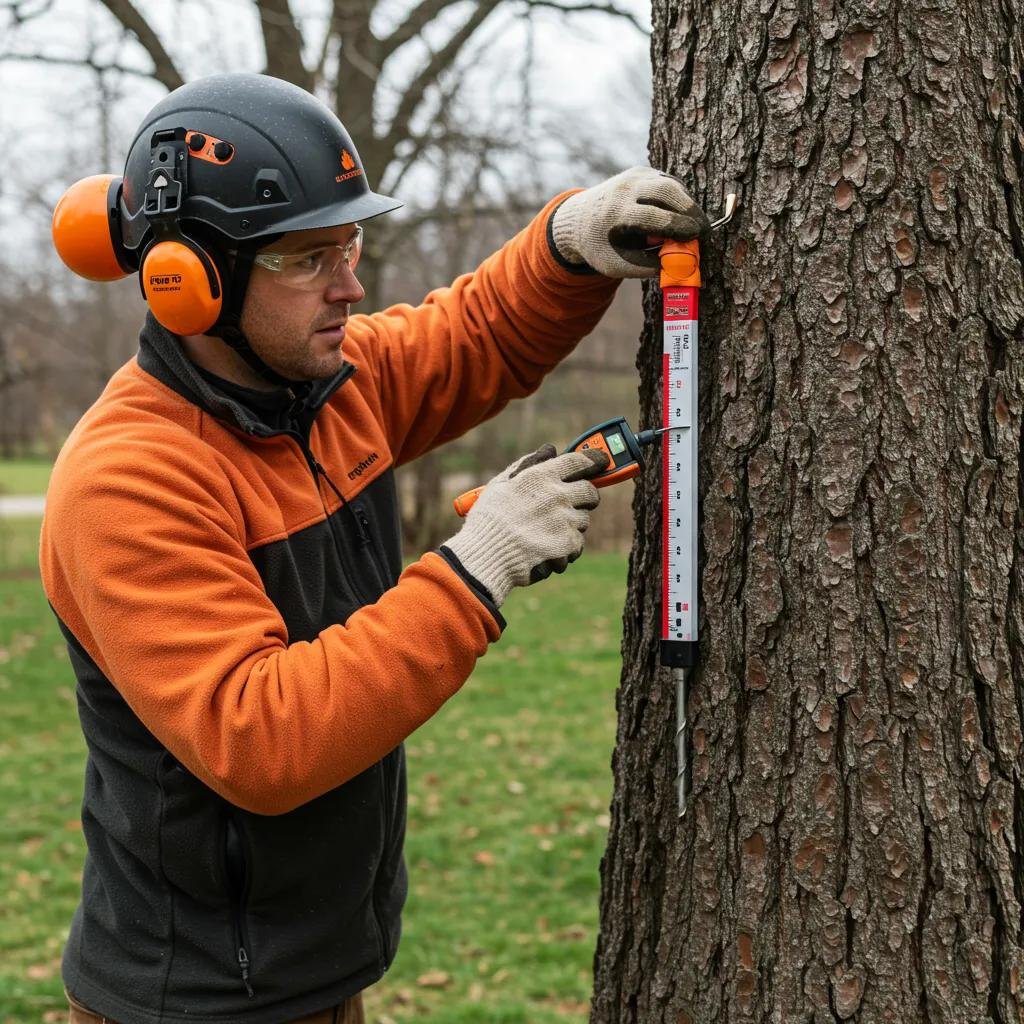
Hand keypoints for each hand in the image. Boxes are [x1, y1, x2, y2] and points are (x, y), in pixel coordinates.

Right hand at [443, 444, 609, 606]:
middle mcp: (557, 495)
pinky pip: (578, 543)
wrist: (486, 556)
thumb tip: (548, 451)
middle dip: (585, 496)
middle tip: (573, 502)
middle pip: (591, 491)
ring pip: (583, 519)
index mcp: (540, 476)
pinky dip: (567, 546)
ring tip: (547, 530)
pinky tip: (548, 546)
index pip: (578, 461)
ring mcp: (565, 521)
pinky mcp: (568, 544)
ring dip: (571, 523)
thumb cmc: (488, 520)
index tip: (599, 462)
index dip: (592, 460)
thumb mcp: (500, 484)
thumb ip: (527, 464)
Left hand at [550, 166, 708, 277]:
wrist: (578, 219)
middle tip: (704, 228)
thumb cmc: (600, 246)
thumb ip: (644, 267)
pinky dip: (680, 197)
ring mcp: (633, 176)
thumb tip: (677, 265)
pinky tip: (684, 214)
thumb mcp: (615, 264)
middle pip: (666, 190)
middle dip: (690, 209)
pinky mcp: (641, 172)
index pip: (653, 216)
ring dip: (688, 203)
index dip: (679, 225)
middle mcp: (624, 189)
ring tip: (695, 224)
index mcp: (615, 213)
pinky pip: (667, 181)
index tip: (697, 236)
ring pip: (670, 183)